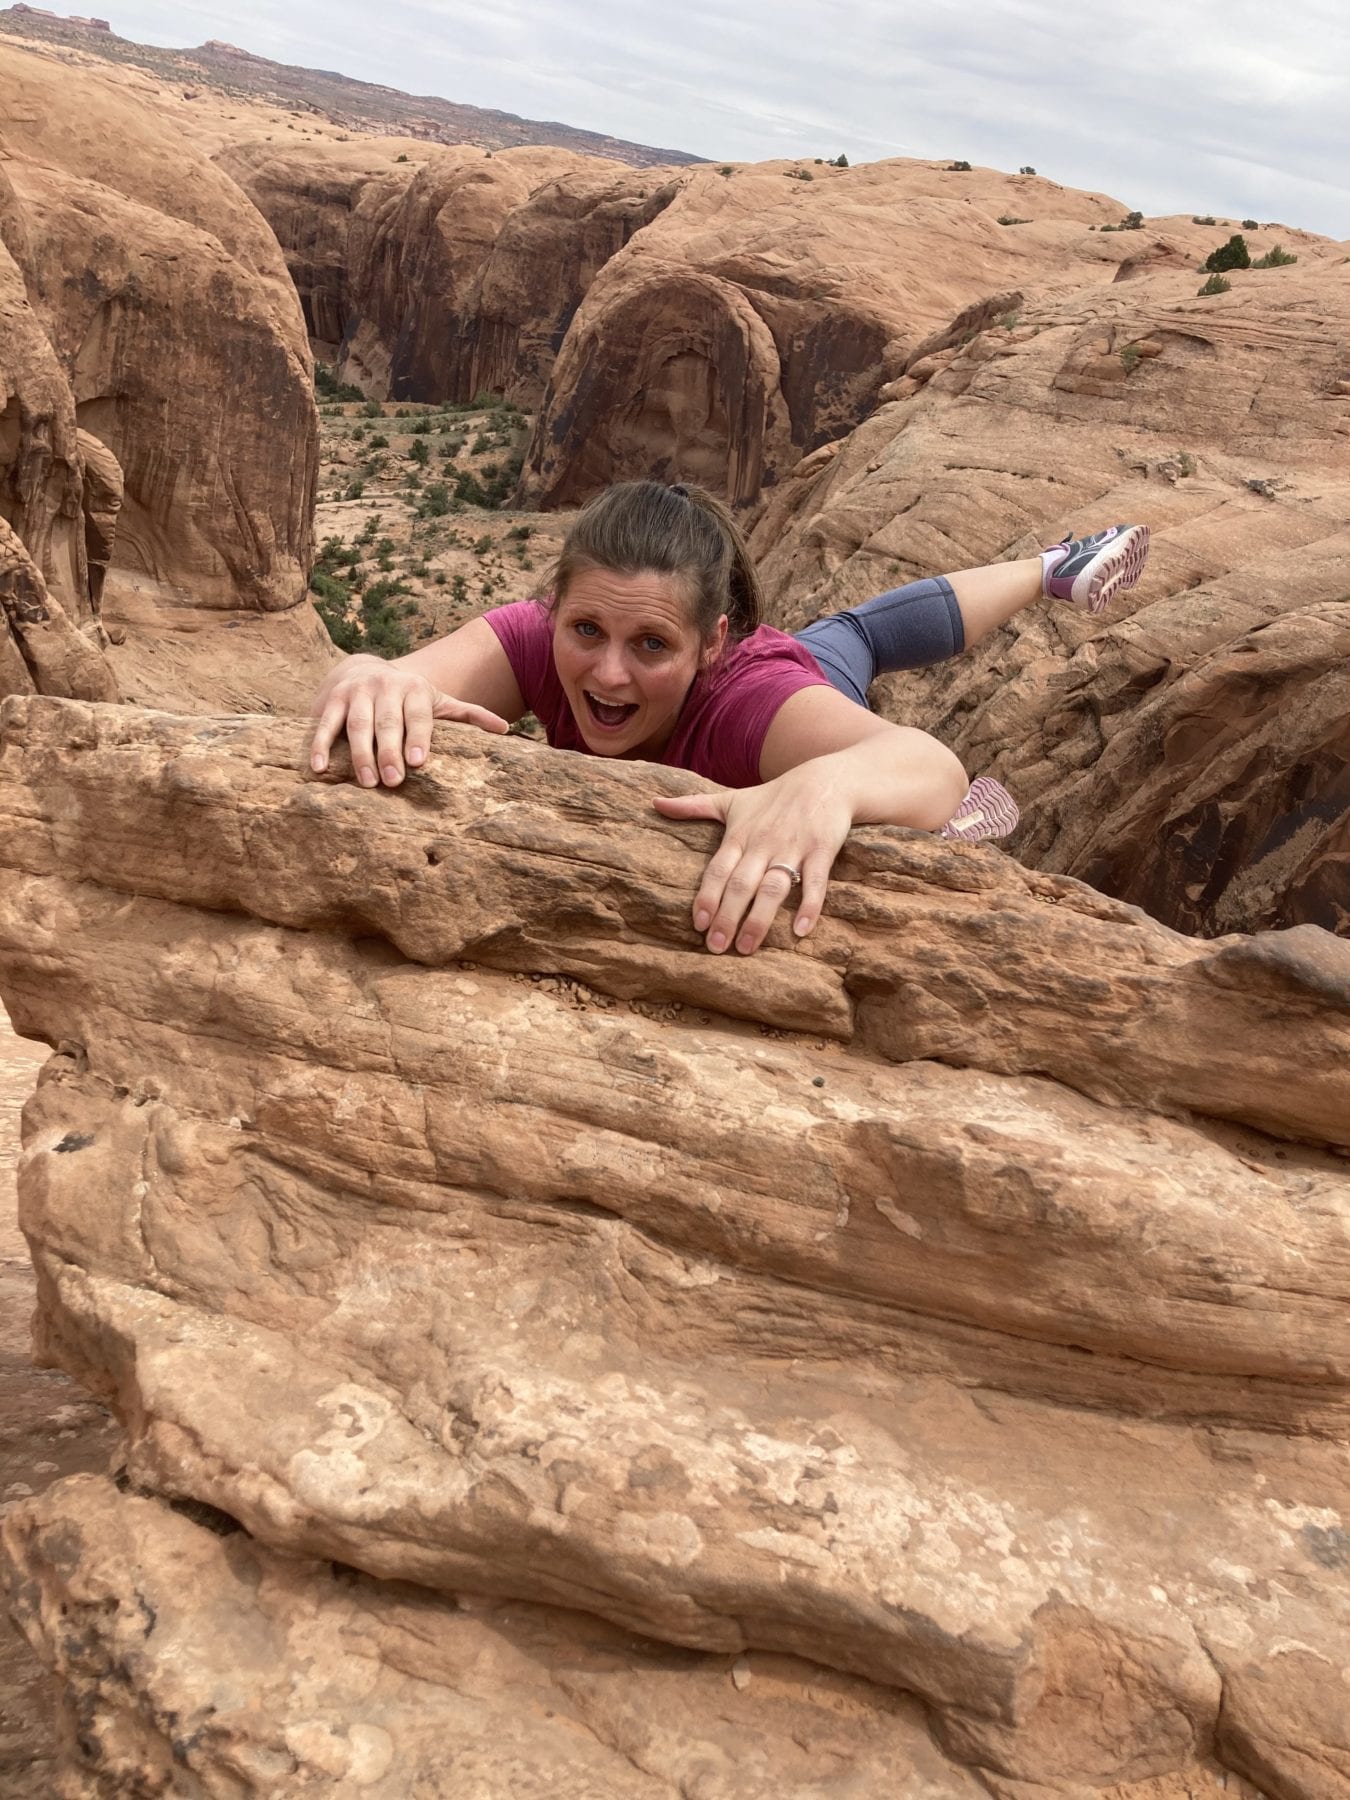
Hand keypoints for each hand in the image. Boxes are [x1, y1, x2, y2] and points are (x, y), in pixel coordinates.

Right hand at [309, 655, 507, 786]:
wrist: (363, 668)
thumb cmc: (408, 697)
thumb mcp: (439, 702)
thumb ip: (468, 716)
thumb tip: (505, 730)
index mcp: (415, 690)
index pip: (417, 716)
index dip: (417, 738)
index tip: (417, 762)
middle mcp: (385, 687)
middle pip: (387, 723)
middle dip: (388, 752)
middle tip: (392, 782)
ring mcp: (356, 692)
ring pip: (356, 725)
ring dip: (360, 754)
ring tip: (366, 783)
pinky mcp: (331, 700)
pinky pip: (324, 725)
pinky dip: (319, 745)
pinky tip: (318, 768)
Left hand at [653, 764, 853, 954]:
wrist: (824, 781)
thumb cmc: (773, 797)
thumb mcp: (731, 800)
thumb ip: (693, 806)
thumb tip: (654, 803)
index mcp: (740, 836)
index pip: (717, 870)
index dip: (707, 897)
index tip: (698, 924)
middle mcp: (763, 844)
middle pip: (741, 885)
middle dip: (727, 917)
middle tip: (716, 947)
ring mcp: (793, 848)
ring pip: (773, 888)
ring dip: (759, 919)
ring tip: (747, 947)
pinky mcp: (821, 851)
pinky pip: (815, 882)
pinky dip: (809, 906)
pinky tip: (801, 930)